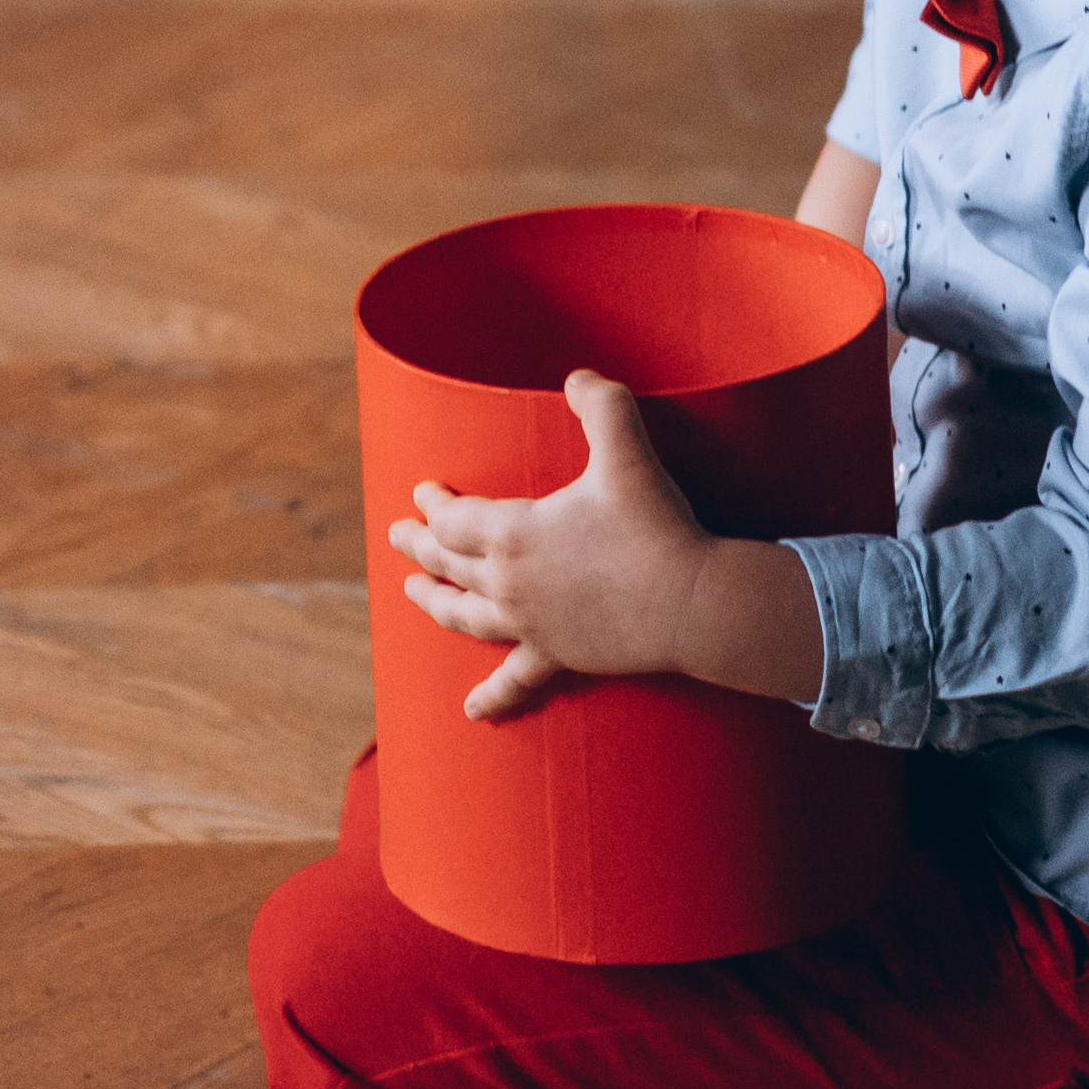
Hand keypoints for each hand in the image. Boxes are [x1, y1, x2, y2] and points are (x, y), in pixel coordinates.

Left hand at [390, 368, 712, 724]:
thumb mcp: (627, 449)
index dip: (433, 505)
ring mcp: (531, 625)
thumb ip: (601, 403)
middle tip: (397, 536)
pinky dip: (492, 695)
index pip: (453, 520)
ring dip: (435, 603)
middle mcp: (511, 584)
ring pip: (466, 616)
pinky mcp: (559, 656)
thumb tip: (576, 377)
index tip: (420, 492)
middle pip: (449, 565)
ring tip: (413, 594)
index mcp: (515, 534)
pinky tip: (473, 711)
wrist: (691, 601)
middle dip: (420, 548)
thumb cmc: (655, 524)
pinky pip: (516, 680)